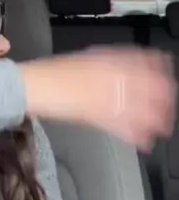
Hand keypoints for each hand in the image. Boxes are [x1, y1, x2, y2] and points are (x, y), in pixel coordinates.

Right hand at [21, 46, 175, 150]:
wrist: (35, 84)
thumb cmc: (54, 72)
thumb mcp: (86, 58)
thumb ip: (109, 62)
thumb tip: (128, 64)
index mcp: (108, 59)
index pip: (142, 60)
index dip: (158, 68)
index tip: (166, 73)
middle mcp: (110, 76)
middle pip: (146, 86)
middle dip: (162, 97)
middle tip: (168, 104)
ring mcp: (104, 95)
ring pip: (139, 108)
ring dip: (154, 118)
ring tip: (161, 126)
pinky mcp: (97, 115)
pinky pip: (122, 127)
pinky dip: (134, 135)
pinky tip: (142, 141)